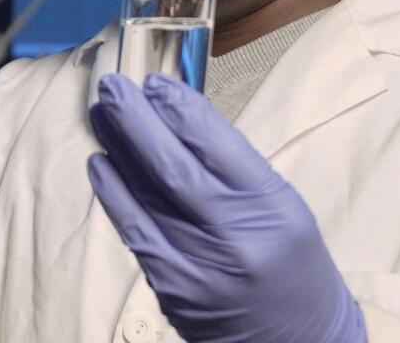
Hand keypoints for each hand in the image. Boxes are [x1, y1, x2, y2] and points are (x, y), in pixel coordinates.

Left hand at [88, 73, 366, 342]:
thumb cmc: (292, 265)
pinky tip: (100, 164)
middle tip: (113, 87)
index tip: (156, 83)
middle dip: (137, 122)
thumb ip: (235, 169)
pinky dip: (114, 195)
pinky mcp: (174, 291)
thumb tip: (177, 119)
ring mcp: (200, 268)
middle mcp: (236, 237)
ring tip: (100, 115)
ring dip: (117, 150)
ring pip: (147, 197)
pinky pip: (136, 233)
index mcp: (273, 209)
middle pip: (174, 167)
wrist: (299, 342)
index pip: (218, 146)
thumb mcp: (284, 208)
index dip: (180, 109)